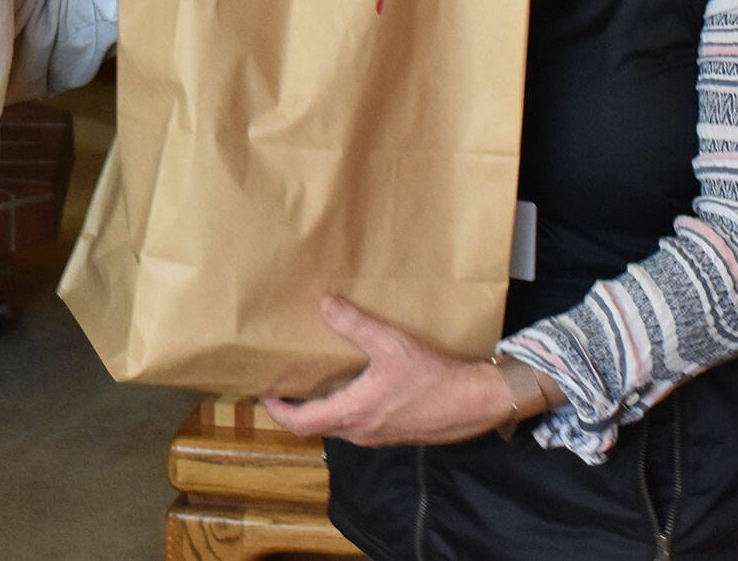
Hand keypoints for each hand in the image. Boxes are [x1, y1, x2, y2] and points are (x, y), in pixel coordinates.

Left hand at [260, 296, 512, 446]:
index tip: (264, 393)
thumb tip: (325, 303)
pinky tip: (352, 384)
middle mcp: (360, 431)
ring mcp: (377, 435)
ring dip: (320, 408)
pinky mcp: (393, 432)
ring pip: (336, 426)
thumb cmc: (433, 378)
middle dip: (295, 408)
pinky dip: (343, 408)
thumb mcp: (392, 344)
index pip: (300, 423)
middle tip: (284, 384)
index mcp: (353, 413)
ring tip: (313, 381)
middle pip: (314, 426)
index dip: (278, 410)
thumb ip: (356, 324)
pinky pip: (357, 423)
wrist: (474, 403)